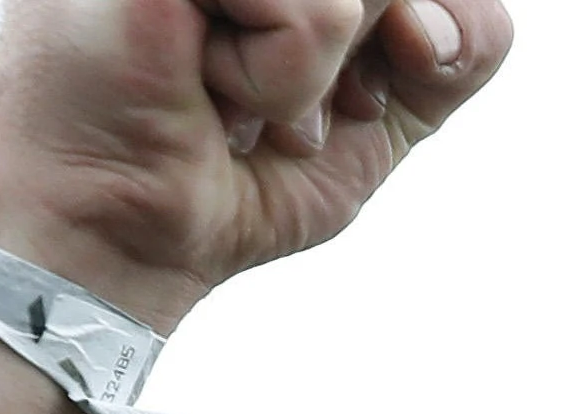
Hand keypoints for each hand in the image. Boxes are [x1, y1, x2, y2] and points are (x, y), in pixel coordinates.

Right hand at [0, 0, 510, 336]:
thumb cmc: (226, 178)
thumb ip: (456, 45)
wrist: (109, 240)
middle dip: (371, 62)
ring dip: (315, 78)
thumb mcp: (379, 111)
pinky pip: (319, 12)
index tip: (346, 95)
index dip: (431, 38)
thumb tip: (436, 24)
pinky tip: (199, 86)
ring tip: (224, 94)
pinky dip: (281, 78)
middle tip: (273, 106)